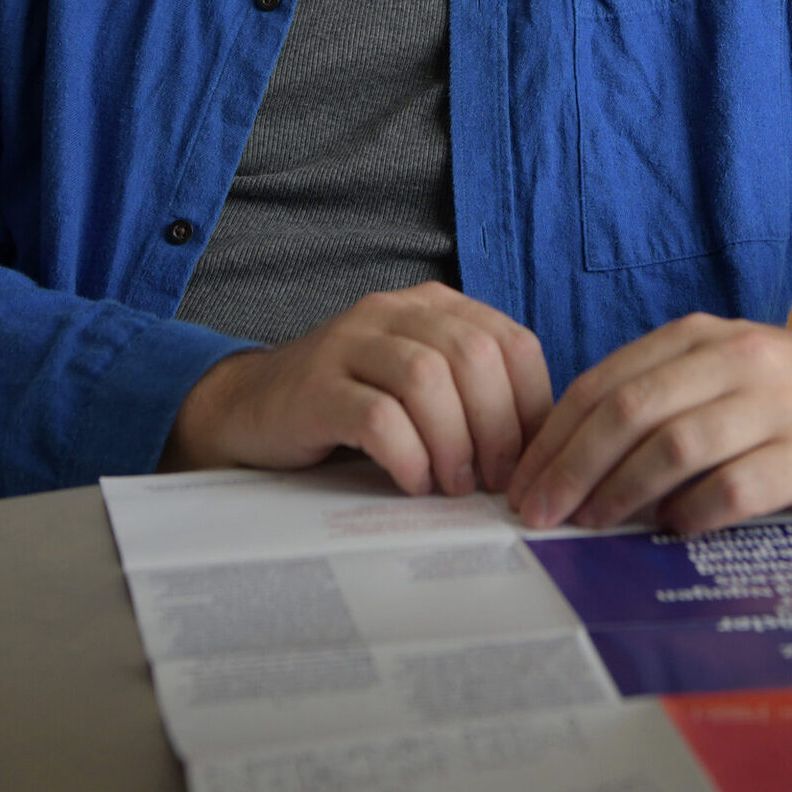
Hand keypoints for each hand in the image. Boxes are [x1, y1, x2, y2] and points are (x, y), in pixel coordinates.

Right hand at [161, 282, 552, 496]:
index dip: (531, 406)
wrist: (253, 407)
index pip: (512, 342)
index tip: (529, 460)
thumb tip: (538, 451)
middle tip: (493, 481)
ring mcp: (350, 343)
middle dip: (497, 428)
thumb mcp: (422, 385)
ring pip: (427, 379)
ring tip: (452, 485)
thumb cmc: (354, 404)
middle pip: (474, 357)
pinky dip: (408, 456)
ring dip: (453, 443)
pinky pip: (377, 416)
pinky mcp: (316, 387)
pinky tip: (413, 482)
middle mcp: (394, 311)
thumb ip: (473, 395)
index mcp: (435, 306)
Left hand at [506, 315, 791, 535]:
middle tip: (538, 513)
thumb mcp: (726, 371)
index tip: (522, 479)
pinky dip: (694, 512)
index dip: (555, 434)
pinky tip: (673, 531)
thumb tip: (577, 459)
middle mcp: (732, 361)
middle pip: (629, 411)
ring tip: (592, 525)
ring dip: (621, 491)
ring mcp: (774, 405)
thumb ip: (663, 397)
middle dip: (571, 466)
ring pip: (674, 445)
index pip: (606, 381)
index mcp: (700, 337)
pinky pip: (736, 486)